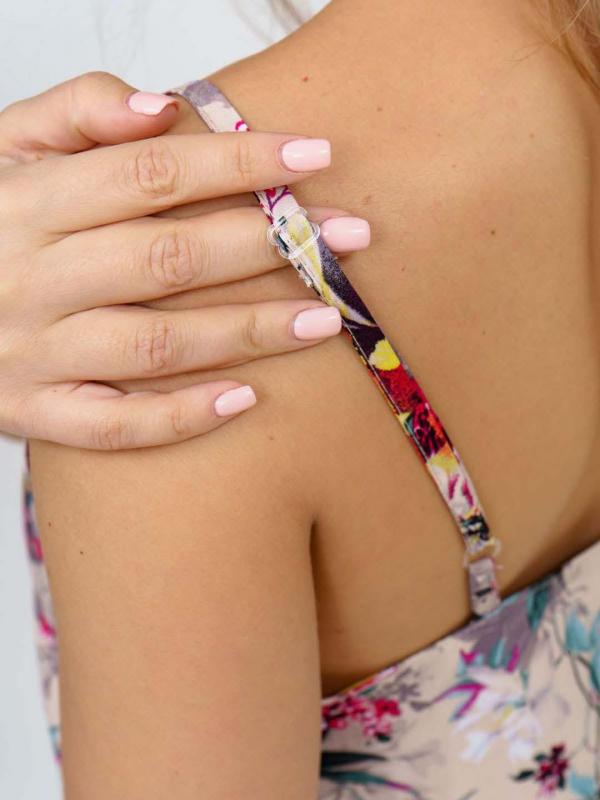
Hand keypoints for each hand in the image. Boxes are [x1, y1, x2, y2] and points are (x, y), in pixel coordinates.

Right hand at [0, 72, 369, 448]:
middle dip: (268, 245)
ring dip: (247, 332)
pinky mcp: (35, 414)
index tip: (315, 153)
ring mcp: (35, 355)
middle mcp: (35, 280)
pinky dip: (179, 418)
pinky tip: (246, 400)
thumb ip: (77, 112)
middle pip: (169, 258)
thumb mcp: (4, 147)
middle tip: (349, 237)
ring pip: (157, 346)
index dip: (239, 162)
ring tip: (326, 318)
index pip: (153, 174)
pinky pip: (114, 427)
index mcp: (30, 203)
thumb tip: (165, 109)